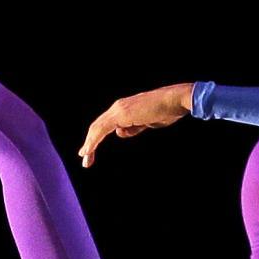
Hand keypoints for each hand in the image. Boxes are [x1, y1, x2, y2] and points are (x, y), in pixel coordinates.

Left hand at [79, 82, 198, 166]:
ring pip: (97, 128)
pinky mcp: (121, 114)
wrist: (174, 100)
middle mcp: (118, 107)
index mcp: (123, 108)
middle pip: (97, 126)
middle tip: (84, 158)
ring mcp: (118, 110)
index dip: (96, 138)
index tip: (90, 151)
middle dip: (90, 143)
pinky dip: (94, 140)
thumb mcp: (147, 123)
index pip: (104, 125)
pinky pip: (102, 129)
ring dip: (90, 144)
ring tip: (85, 159)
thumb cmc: (165, 110)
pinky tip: (88, 150)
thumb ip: (133, 127)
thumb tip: (121, 132)